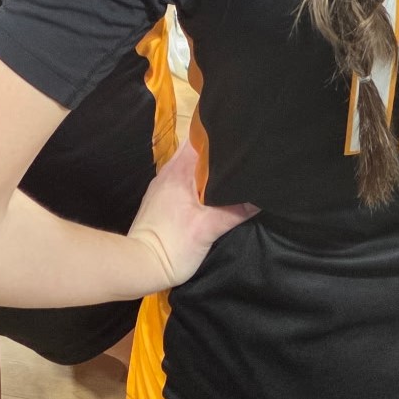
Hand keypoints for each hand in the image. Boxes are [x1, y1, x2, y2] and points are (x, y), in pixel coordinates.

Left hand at [127, 143, 256, 286]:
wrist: (139, 266)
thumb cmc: (173, 245)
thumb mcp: (209, 229)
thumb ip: (236, 211)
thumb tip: (260, 198)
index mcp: (180, 169)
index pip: (201, 137)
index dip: (221, 133)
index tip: (241, 135)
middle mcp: (169, 171)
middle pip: (197, 150)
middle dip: (218, 150)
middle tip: (243, 154)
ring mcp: (162, 185)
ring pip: (190, 165)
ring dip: (208, 167)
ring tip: (231, 170)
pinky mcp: (161, 199)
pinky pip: (183, 179)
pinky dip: (198, 180)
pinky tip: (211, 191)